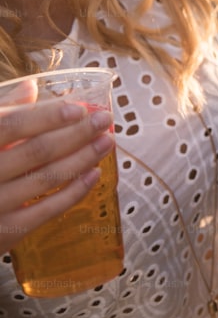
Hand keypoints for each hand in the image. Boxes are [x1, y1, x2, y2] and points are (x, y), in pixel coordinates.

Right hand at [0, 79, 115, 252]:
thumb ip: (1, 113)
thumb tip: (31, 85)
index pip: (11, 125)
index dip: (46, 117)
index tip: (79, 108)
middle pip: (36, 151)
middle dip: (76, 134)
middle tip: (104, 121)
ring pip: (47, 178)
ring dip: (82, 158)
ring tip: (107, 142)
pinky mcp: (5, 232)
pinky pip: (47, 210)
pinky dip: (74, 191)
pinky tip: (93, 174)